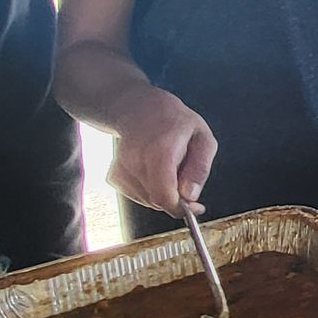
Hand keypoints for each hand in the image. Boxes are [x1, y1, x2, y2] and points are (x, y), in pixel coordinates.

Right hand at [107, 87, 216, 216]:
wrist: (140, 110)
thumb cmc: (176, 123)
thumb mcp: (203, 138)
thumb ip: (200, 168)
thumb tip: (191, 196)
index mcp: (160, 150)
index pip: (164, 194)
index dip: (180, 207)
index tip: (194, 207)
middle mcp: (135, 161)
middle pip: (157, 200)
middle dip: (176, 198)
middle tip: (186, 178)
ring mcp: (122, 170)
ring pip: (148, 201)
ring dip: (163, 193)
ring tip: (169, 168)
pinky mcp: (114, 177)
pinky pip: (138, 197)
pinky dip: (150, 191)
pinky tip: (154, 172)